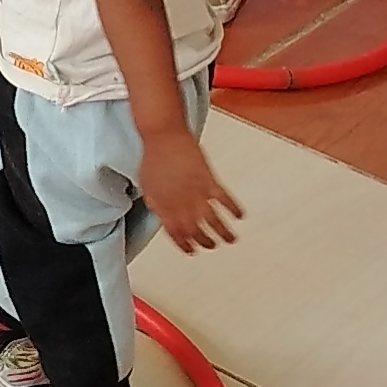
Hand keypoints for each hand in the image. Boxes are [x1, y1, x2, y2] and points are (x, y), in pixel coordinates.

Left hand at [138, 130, 245, 252]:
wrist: (163, 135)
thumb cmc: (153, 157)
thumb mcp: (147, 186)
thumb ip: (156, 204)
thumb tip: (160, 215)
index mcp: (164, 208)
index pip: (176, 234)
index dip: (184, 245)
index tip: (192, 250)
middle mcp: (181, 204)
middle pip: (196, 232)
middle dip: (206, 242)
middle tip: (212, 245)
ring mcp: (196, 194)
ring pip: (214, 222)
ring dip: (223, 233)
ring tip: (230, 239)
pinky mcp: (209, 181)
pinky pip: (225, 200)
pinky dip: (234, 209)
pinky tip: (240, 215)